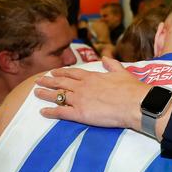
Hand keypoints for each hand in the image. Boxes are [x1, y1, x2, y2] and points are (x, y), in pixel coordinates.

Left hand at [34, 57, 151, 129]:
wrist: (134, 104)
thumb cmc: (131, 89)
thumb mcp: (122, 72)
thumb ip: (112, 64)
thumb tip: (105, 57)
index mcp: (92, 77)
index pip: (72, 73)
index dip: (61, 72)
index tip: (53, 72)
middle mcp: (82, 87)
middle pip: (61, 82)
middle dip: (48, 81)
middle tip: (38, 80)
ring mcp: (79, 100)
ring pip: (58, 96)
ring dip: (45, 94)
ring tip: (36, 92)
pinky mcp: (79, 114)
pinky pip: (61, 112)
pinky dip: (51, 111)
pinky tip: (43, 111)